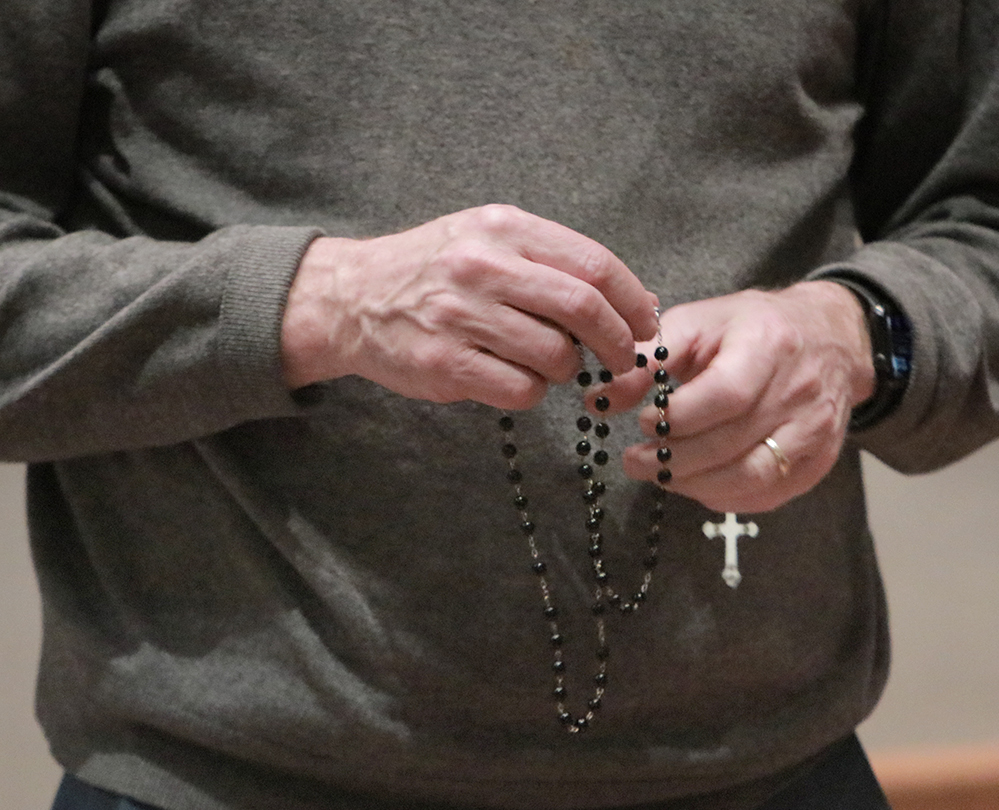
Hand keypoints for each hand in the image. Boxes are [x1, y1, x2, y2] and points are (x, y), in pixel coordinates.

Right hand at [281, 205, 658, 408]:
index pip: (593, 264)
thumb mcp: (489, 239)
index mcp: (502, 228)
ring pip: (554, 355)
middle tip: (622, 357)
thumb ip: (554, 261)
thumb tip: (637, 300)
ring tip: (549, 363)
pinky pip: (519, 390)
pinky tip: (515, 377)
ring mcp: (459, 316)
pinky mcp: (444, 364)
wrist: (352, 297)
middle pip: (582, 308)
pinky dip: (533, 391)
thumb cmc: (436, 270)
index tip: (645, 324)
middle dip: (617, 341)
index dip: (633, 300)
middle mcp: (482, 267)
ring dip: (568, 369)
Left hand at [602, 281, 875, 512]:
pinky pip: (768, 494)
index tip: (643, 421)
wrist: (830, 338)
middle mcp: (800, 391)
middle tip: (635, 460)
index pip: (726, 395)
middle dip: (673, 460)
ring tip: (659, 474)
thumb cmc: (753, 328)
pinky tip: (696, 483)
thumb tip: (600, 400)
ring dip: (695, 485)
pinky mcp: (819, 460)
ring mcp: (815, 430)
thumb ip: (649, 360)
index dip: (678, 418)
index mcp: (769, 345)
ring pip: (752, 477)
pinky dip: (725, 496)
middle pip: (732, 444)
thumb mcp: (699, 324)